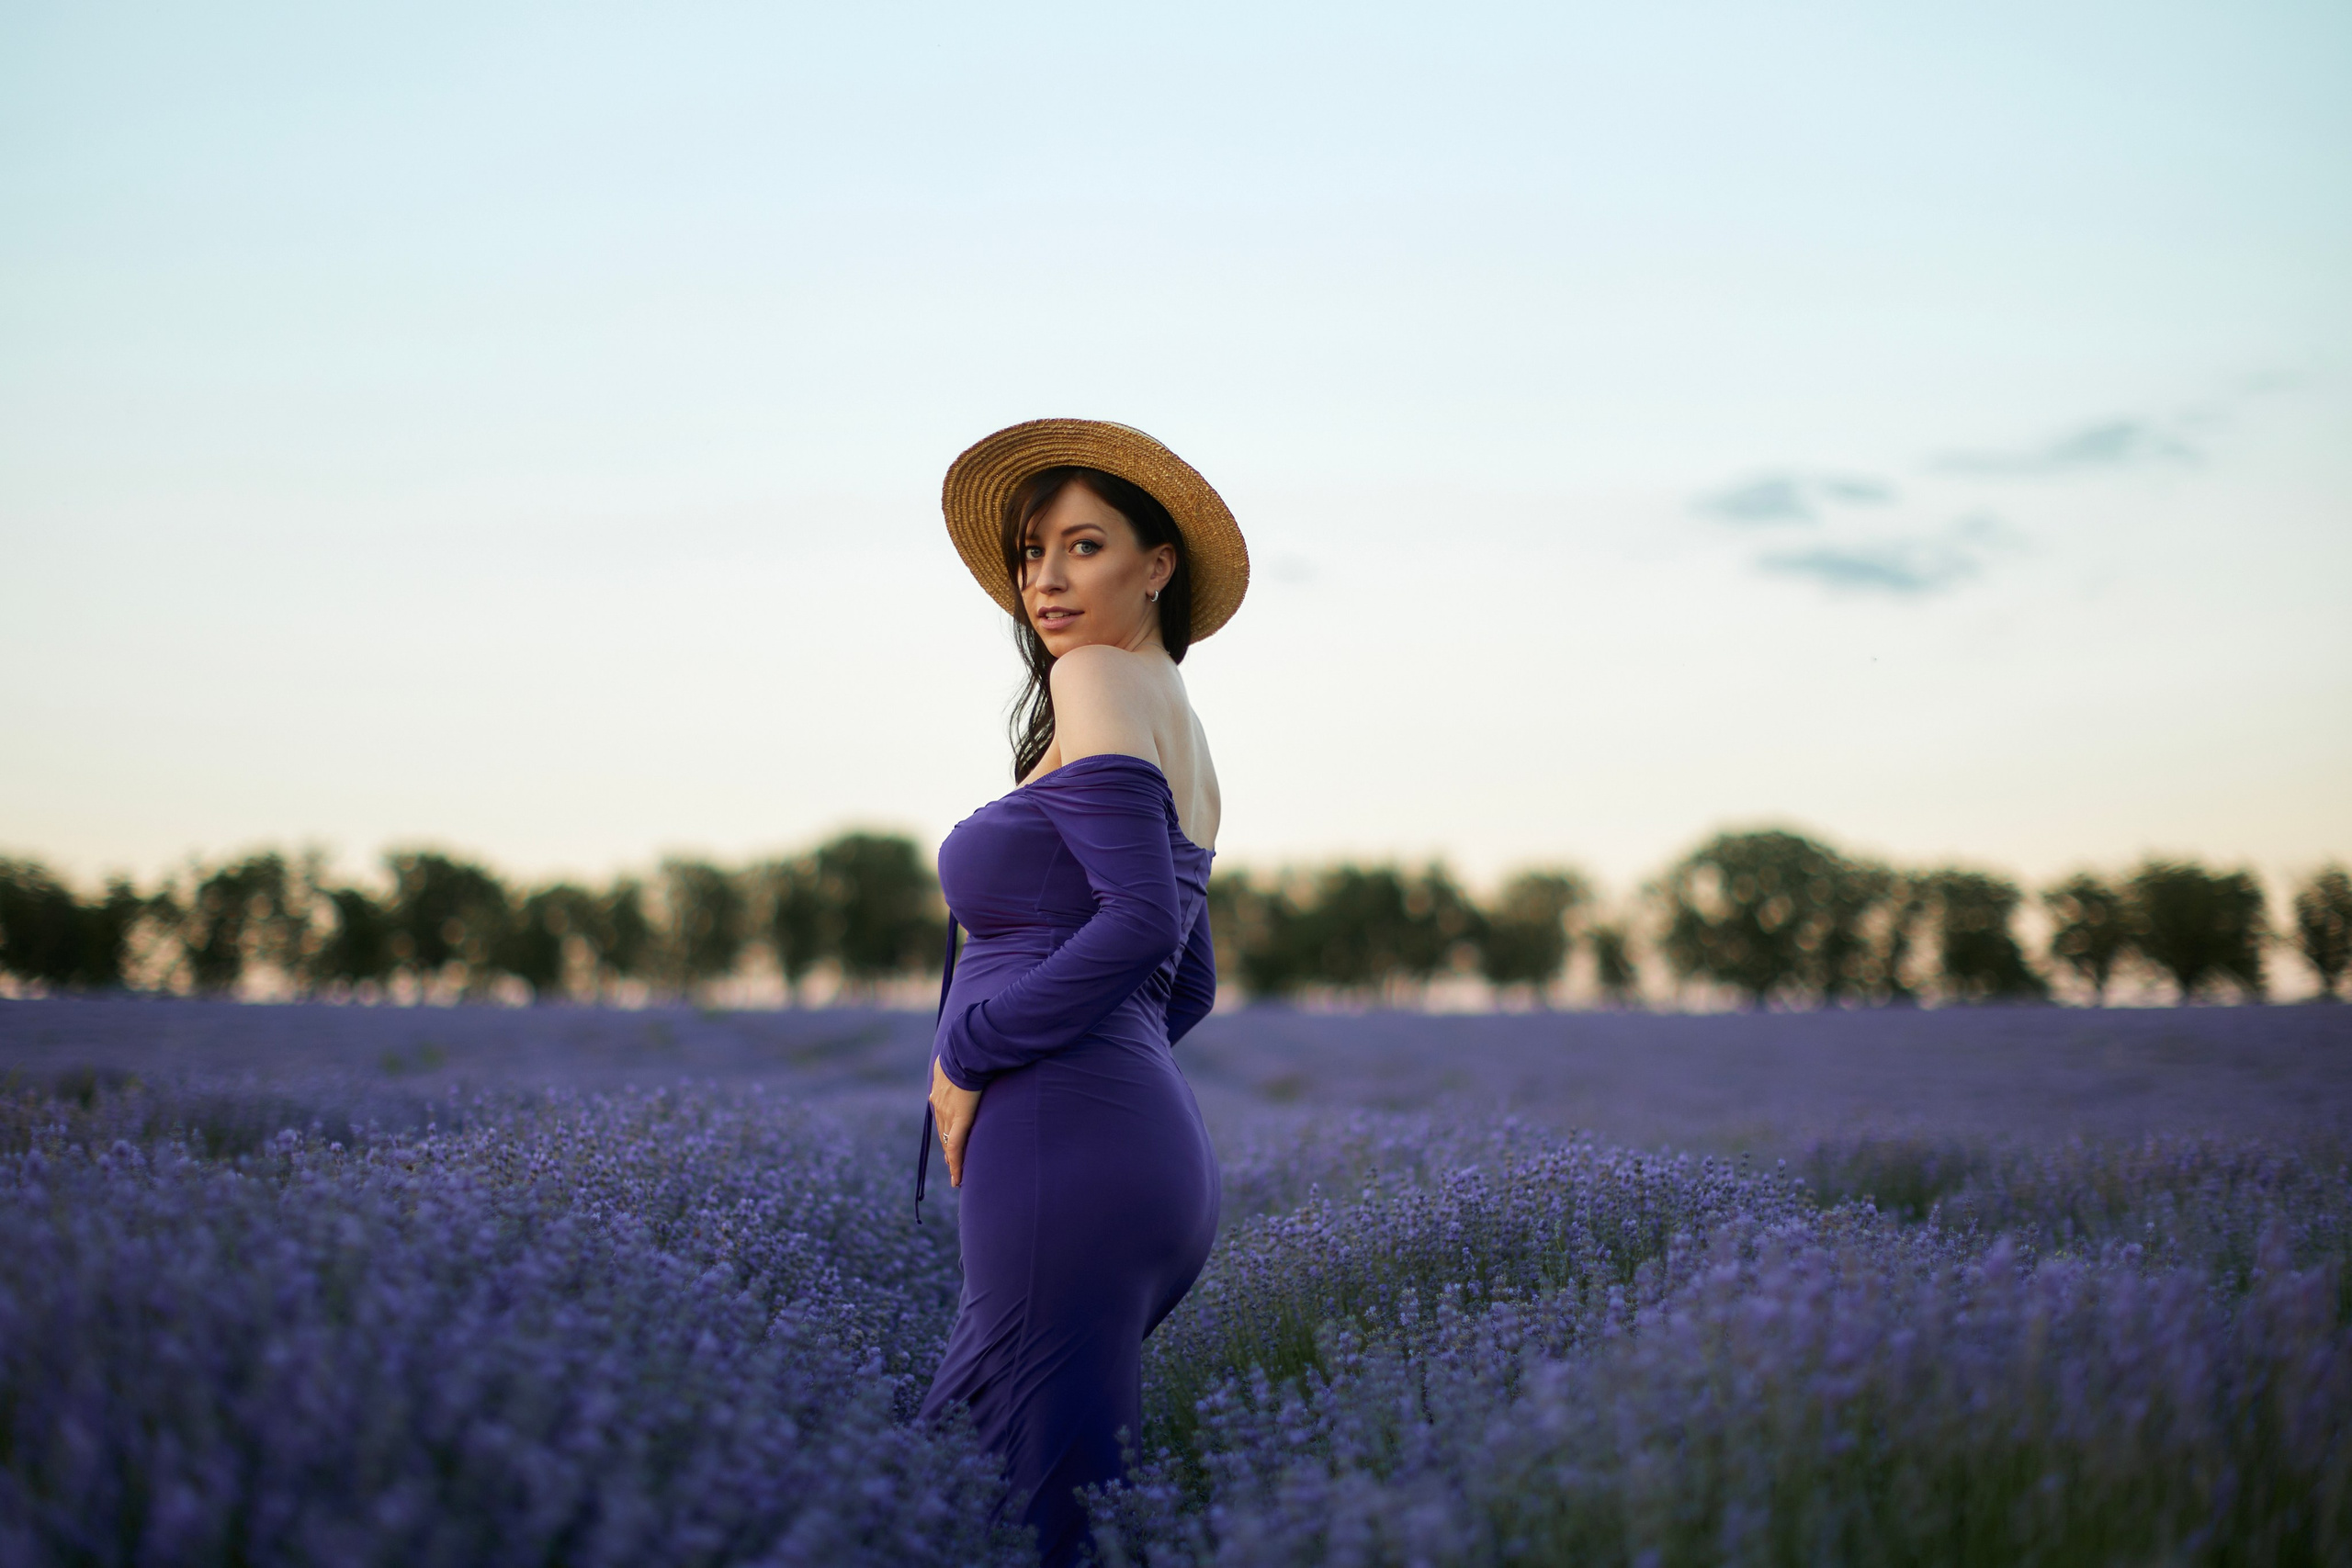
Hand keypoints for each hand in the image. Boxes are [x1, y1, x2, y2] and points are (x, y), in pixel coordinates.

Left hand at [929, 1057, 982, 1187]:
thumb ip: (961, 1064)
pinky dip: (955, 1164)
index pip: (941, 1115)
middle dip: (946, 1147)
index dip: (944, 1128)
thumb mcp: (960, 1057)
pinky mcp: (959, 1121)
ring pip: (947, 1142)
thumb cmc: (967, 1051)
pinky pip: (955, 1147)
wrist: (967, 1054)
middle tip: (950, 1162)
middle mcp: (939, 1104)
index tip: (947, 1139)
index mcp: (940, 1090)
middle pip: (942, 1131)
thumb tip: (970, 1059)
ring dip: (951, 1158)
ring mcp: (947, 1114)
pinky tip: (957, 1178)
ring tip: (955, 1172)